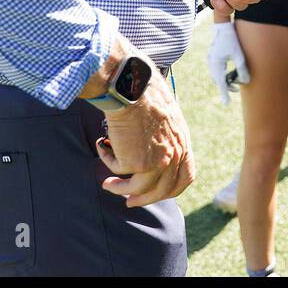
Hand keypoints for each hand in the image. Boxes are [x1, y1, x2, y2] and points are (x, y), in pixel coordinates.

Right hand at [97, 51, 194, 207]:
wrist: (131, 87)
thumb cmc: (144, 93)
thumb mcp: (165, 117)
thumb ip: (165, 137)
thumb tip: (151, 154)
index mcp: (183, 142)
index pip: (186, 176)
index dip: (171, 189)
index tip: (158, 193)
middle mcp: (174, 155)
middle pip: (163, 190)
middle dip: (145, 199)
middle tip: (129, 201)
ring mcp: (157, 161)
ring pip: (138, 189)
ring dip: (120, 189)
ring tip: (107, 184)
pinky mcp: (136, 162)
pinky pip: (117, 170)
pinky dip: (107, 161)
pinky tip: (101, 147)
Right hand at [207, 21, 247, 105]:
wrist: (224, 26)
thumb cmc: (232, 40)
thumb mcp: (239, 55)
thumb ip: (242, 69)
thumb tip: (246, 82)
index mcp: (216, 63)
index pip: (220, 82)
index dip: (224, 93)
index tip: (226, 103)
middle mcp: (211, 62)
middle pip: (217, 80)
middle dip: (225, 86)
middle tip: (235, 90)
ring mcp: (210, 59)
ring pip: (216, 75)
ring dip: (224, 81)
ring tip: (234, 84)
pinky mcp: (212, 57)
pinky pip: (216, 70)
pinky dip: (222, 75)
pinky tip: (229, 75)